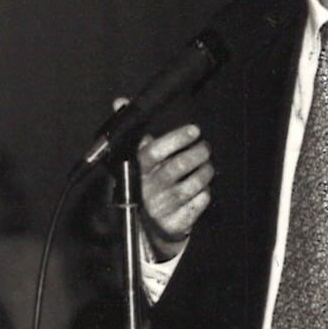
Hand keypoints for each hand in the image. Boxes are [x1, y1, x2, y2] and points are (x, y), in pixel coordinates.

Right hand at [136, 123, 213, 259]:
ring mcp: (160, 208)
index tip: (194, 130)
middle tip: (205, 147)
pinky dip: (204, 196)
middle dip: (197, 154)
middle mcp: (147, 189)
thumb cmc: (142, 183)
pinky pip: (196, 206)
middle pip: (177, 168)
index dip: (176, 138)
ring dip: (204, 173)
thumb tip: (119, 101)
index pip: (154, 151)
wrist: (141, 226)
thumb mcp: (134, 158)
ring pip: (190, 187)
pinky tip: (204, 189)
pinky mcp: (173, 223)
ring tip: (208, 166)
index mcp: (137, 170)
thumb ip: (131, 130)